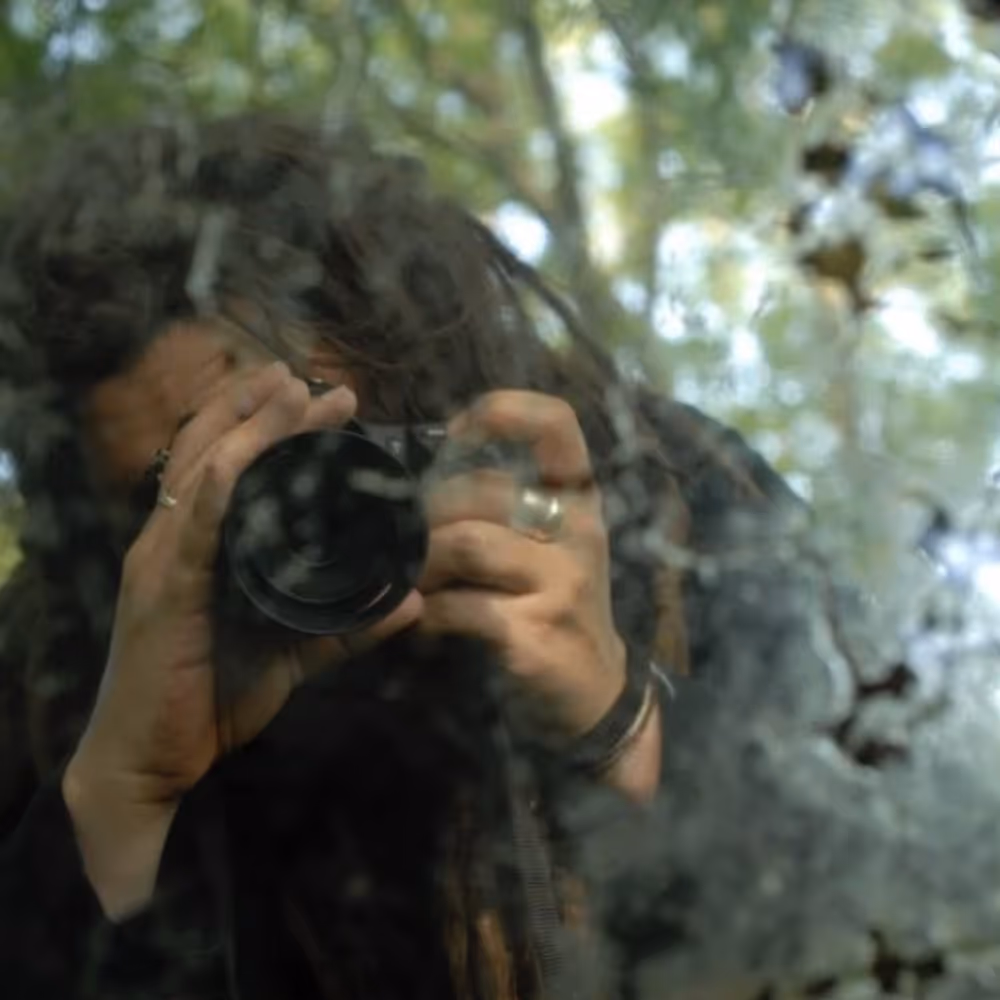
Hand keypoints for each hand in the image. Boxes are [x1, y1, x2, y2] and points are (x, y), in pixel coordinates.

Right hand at [64, 361, 421, 916]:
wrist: (148, 762)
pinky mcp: (161, 591)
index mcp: (195, 546)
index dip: (261, 423)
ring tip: (291, 392)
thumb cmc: (211, 698)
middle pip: (213, 452)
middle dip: (262, 410)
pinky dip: (217, 487)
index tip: (315, 396)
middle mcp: (172, 539)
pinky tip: (240, 457)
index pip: (221, 464)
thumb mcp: (292, 654)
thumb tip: (411, 600)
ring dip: (250, 428)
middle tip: (313, 381)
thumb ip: (347, 626)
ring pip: (204, 473)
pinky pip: (191, 527)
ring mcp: (160, 561)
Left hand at [417, 390, 628, 743]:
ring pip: (466, 544)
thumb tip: (422, 476)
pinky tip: (423, 621)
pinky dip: (426, 613)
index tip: (456, 432)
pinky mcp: (536, 635)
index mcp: (580, 498)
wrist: (595, 691)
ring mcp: (563, 583)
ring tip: (412, 582)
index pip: (556, 423)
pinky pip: (458, 607)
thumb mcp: (549, 543)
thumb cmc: (558, 602)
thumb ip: (503, 504)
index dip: (501, 411)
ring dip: (421, 563)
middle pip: (483, 491)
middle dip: (428, 514)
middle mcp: (579, 531)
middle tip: (407, 541)